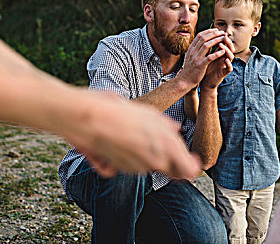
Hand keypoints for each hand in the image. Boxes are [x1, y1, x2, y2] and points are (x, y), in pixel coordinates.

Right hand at [62, 91, 200, 178]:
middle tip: (172, 153)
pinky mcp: (118, 169)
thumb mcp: (147, 113)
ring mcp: (135, 167)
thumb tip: (176, 128)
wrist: (85, 116)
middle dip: (174, 164)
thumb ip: (165, 126)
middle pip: (172, 172)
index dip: (192, 166)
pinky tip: (123, 142)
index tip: (195, 163)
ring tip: (139, 136)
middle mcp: (153, 160)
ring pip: (150, 167)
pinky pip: (132, 166)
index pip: (188, 168)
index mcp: (165, 145)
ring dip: (150, 157)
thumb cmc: (116, 109)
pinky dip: (131, 158)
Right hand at [177, 29, 233, 89]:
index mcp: (190, 49)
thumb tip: (205, 41)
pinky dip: (217, 53)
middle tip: (222, 32)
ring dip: (216, 40)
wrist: (185, 81)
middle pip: (204, 38)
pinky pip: (210, 57)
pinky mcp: (200, 65)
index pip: (199, 36)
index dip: (208, 31)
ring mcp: (196, 58)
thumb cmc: (190, 69)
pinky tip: (223, 51)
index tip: (216, 30)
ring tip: (224, 39)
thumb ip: (197, 49)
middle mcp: (192, 52)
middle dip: (214, 34)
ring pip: (207, 45)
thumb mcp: (191, 57)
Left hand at [200, 38, 234, 89]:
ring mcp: (225, 65)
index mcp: (219, 54)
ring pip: (231, 56)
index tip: (217, 31)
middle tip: (224, 36)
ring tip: (222, 47)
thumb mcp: (205, 56)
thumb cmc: (205, 68)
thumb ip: (207, 48)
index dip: (221, 37)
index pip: (223, 43)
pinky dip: (229, 64)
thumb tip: (203, 36)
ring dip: (227, 51)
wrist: (205, 81)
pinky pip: (230, 68)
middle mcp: (224, 58)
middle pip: (229, 48)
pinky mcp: (225, 73)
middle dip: (227, 42)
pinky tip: (226, 60)